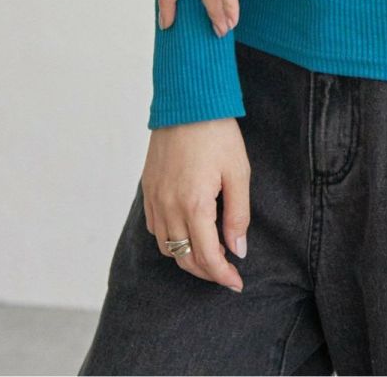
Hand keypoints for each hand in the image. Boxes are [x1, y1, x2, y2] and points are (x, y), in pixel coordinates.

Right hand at [142, 119, 249, 289]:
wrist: (187, 103)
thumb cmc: (217, 133)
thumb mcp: (238, 172)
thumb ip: (238, 215)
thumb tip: (237, 250)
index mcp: (194, 204)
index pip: (207, 257)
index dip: (222, 275)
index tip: (236, 283)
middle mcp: (169, 207)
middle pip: (184, 258)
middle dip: (206, 271)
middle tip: (226, 271)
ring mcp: (154, 198)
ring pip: (167, 247)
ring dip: (188, 256)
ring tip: (210, 251)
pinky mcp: (148, 188)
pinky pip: (155, 228)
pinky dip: (171, 239)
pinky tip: (188, 230)